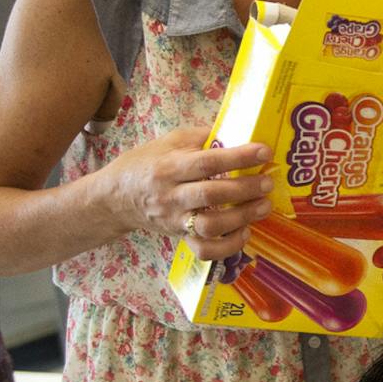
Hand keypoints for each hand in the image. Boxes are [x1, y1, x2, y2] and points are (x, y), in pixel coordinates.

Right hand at [105, 126, 274, 260]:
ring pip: (209, 226)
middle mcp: (171, 195)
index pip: (207, 162)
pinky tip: (244, 232)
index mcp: (170, 166)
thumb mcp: (170, 141)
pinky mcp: (180, 237)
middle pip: (211, 195)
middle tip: (267, 182)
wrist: (115, 197)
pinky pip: (204, 250)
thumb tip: (240, 131)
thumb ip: (203, 137)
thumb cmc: (147, 163)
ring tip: (263, 206)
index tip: (264, 152)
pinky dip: (228, 246)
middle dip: (245, 189)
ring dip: (241, 218)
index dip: (238, 157)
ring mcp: (175, 220)